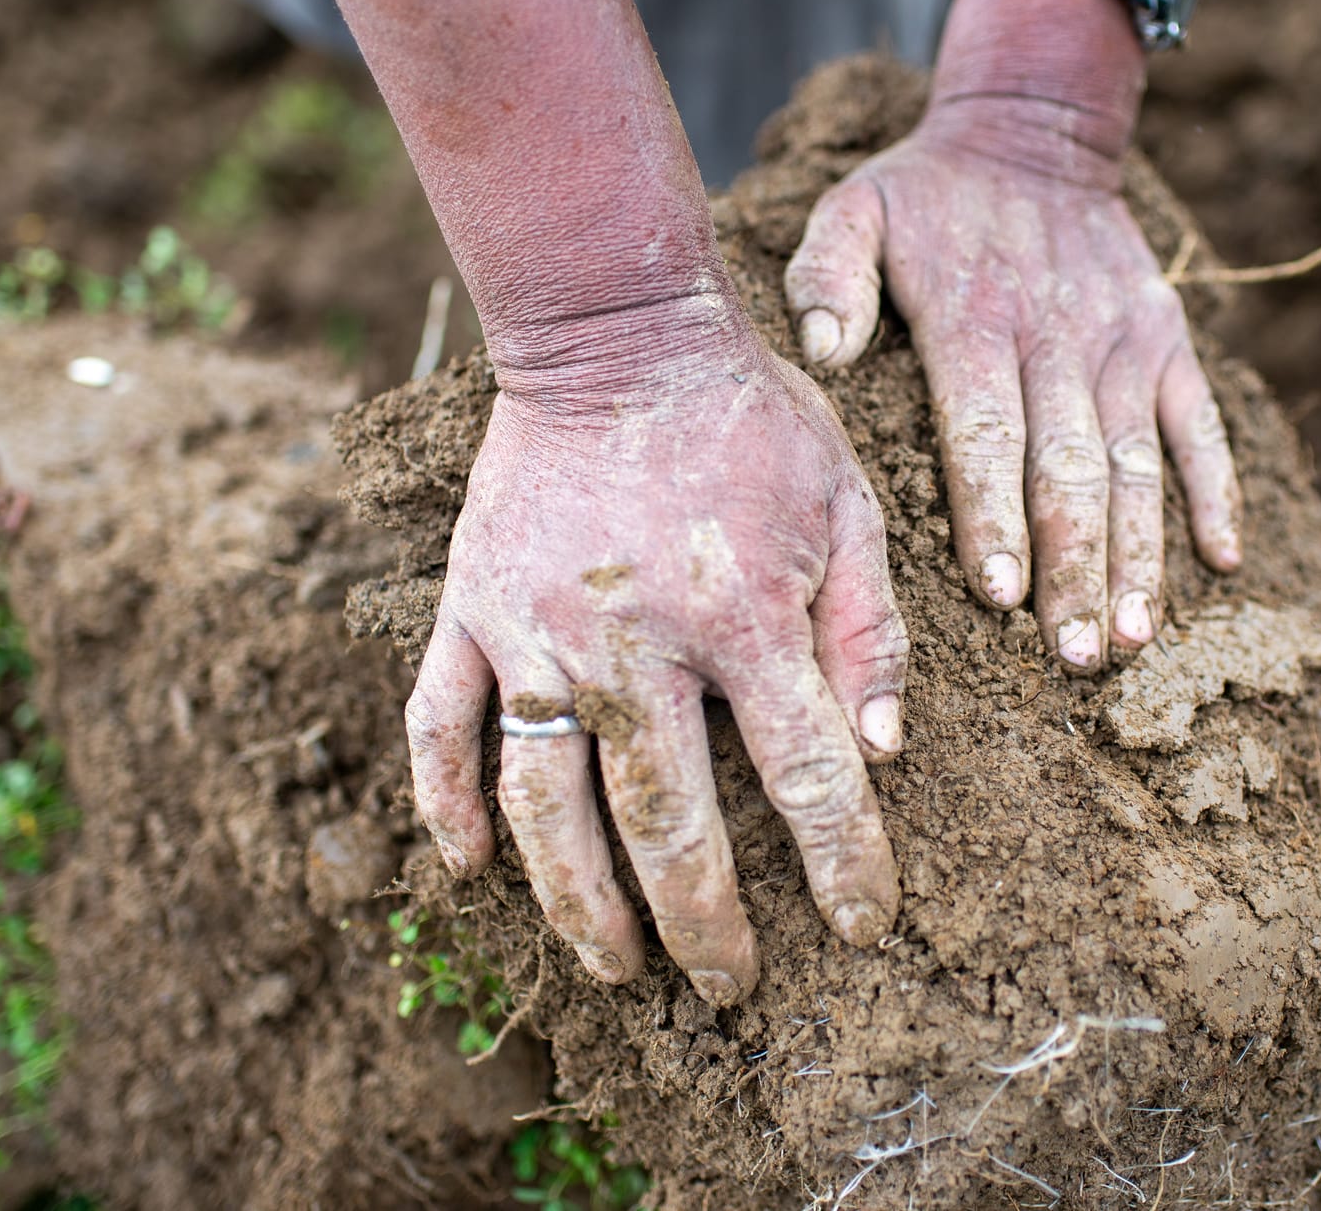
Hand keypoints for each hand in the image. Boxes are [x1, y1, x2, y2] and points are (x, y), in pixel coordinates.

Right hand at [403, 297, 906, 1006]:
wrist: (614, 333)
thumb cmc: (749, 422)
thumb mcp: (847, 506)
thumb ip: (870, 629)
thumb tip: (882, 750)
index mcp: (744, 617)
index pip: (808, 777)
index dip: (844, 864)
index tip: (862, 925)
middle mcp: (635, 643)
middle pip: (666, 823)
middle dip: (703, 924)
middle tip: (728, 987)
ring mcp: (536, 630)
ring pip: (545, 803)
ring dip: (579, 902)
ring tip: (615, 967)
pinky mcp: (470, 608)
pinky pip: (439, 726)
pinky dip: (446, 804)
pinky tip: (468, 870)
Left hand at [786, 0, 1241, 670]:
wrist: (1033, 129)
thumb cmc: (926, 193)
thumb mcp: (854, 207)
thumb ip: (828, 275)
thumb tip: (821, 352)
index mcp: (974, 319)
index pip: (986, 433)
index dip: (996, 516)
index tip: (1004, 596)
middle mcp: (1055, 337)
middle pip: (1069, 470)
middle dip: (1075, 568)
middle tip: (1079, 657)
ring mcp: (1120, 343)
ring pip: (1137, 464)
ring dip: (1141, 554)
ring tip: (1136, 638)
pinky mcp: (1166, 340)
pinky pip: (1200, 424)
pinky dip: (1215, 490)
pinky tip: (1222, 563)